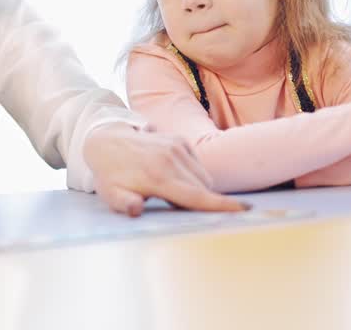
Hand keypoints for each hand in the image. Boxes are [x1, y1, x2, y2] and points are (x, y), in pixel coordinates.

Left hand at [83, 123, 251, 216]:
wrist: (105, 139)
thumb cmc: (110, 174)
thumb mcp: (110, 194)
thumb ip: (125, 204)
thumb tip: (136, 209)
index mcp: (158, 177)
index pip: (196, 196)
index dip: (221, 206)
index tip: (244, 210)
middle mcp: (172, 159)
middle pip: (203, 190)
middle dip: (203, 204)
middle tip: (178, 208)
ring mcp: (178, 147)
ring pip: (203, 178)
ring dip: (198, 191)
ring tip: (172, 193)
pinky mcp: (179, 140)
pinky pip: (198, 165)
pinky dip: (194, 177)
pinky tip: (174, 178)